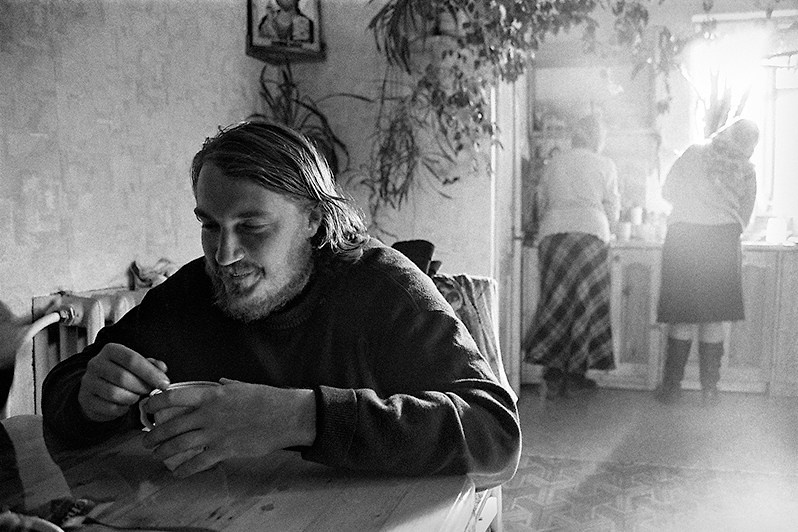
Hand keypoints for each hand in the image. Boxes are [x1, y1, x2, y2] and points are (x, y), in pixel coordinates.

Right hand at [78, 343, 169, 421]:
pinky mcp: (85, 399)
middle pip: (123, 377)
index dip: (151, 373)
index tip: (165, 383)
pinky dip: (122, 409)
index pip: (132, 359)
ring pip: (114, 393)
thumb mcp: (137, 366)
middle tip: (149, 391)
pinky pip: (108, 407)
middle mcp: (96, 363)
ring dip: (131, 398)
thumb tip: (162, 368)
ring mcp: (88, 382)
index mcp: (111, 350)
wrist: (97, 390)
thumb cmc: (122, 374)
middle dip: (142, 387)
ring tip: (136, 397)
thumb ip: (151, 365)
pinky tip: (125, 405)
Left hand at [141, 379, 315, 476]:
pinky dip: (183, 470)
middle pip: (171, 425)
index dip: (156, 402)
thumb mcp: (244, 387)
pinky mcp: (224, 450)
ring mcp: (215, 433)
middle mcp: (208, 414)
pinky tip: (176, 472)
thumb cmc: (267, 399)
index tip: (148, 407)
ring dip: (163, 451)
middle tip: (147, 440)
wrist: (286, 416)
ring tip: (156, 455)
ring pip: (179, 445)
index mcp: (212, 394)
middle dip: (154, 434)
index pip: (174, 397)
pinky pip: (197, 463)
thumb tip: (222, 382)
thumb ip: (228, 386)